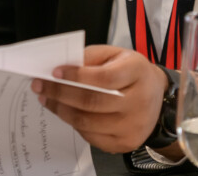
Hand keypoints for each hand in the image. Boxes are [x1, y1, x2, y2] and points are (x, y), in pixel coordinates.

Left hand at [31, 46, 168, 153]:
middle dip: (60, 93)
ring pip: (87, 122)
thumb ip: (91, 57)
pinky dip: (74, 124)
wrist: (158, 98)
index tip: (54, 72)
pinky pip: (91, 136)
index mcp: (138, 73)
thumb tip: (62, 65)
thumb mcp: (117, 54)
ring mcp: (132, 126)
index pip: (103, 77)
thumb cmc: (132, 72)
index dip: (76, 75)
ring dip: (61, 110)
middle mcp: (138, 102)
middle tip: (40, 86)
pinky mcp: (125, 143)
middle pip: (92, 102)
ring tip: (46, 99)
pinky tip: (65, 111)